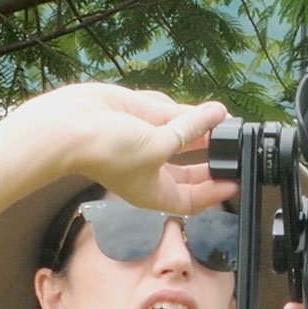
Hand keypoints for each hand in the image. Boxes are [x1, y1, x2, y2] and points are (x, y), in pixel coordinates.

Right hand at [4, 83, 234, 213]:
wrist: (71, 123)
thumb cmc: (108, 150)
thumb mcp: (161, 145)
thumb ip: (192, 129)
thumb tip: (218, 114)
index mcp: (155, 192)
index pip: (193, 199)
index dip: (216, 192)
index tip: (236, 182)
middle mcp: (152, 169)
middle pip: (192, 171)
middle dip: (214, 160)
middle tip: (237, 151)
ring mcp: (147, 142)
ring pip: (184, 138)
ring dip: (203, 130)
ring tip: (227, 123)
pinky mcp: (141, 118)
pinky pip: (170, 115)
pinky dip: (184, 111)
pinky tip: (204, 108)